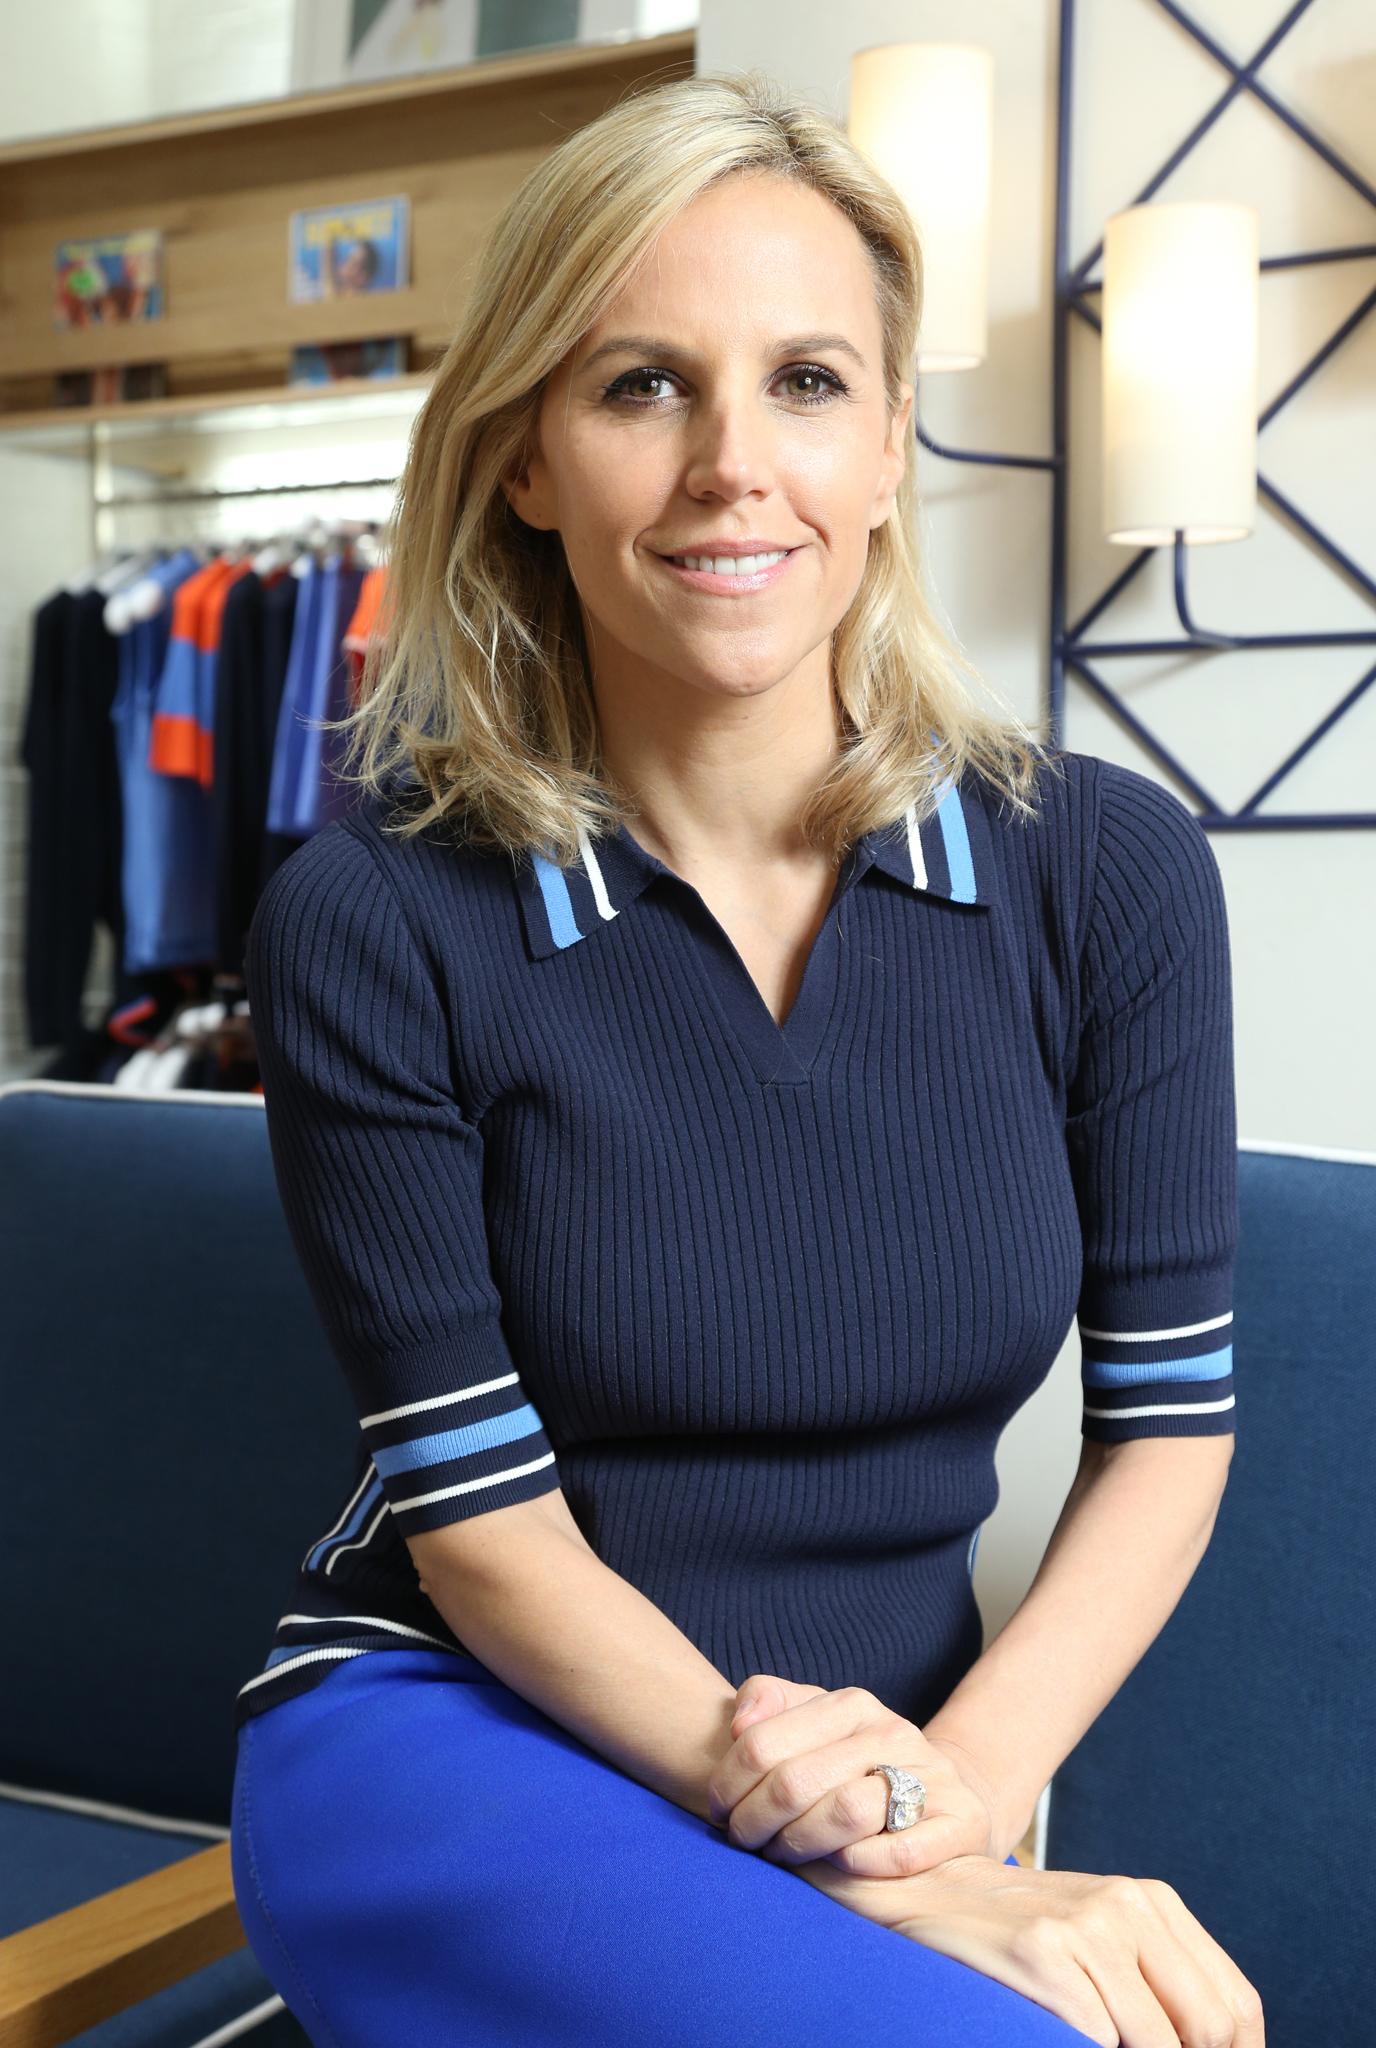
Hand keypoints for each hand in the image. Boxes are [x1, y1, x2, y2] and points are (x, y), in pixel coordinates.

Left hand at [707, 1675, 1001, 1874]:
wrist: (949, 1792)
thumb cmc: (858, 1762)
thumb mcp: (815, 1719)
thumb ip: (769, 1702)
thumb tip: (739, 1725)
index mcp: (851, 1705)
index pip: (762, 1742)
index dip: (726, 1784)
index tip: (718, 1810)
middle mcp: (892, 1733)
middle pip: (795, 1782)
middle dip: (752, 1822)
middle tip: (743, 1841)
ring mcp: (930, 1777)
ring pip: (844, 1813)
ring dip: (798, 1846)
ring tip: (780, 1856)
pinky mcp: (960, 1823)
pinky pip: (897, 1853)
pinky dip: (857, 1865)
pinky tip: (836, 1867)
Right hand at [802, 1855, 1264, 2047]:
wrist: (927, 1889)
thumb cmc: (1019, 1933)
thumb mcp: (1102, 1939)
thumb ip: (1160, 1984)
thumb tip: (1219, 2044)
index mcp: (1153, 1902)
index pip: (1236, 2005)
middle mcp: (1127, 1905)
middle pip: (1210, 2027)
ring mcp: (1083, 1926)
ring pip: (1157, 2042)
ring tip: (1100, 2047)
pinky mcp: (1040, 1952)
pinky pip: (1096, 2039)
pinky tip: (1064, 2040)